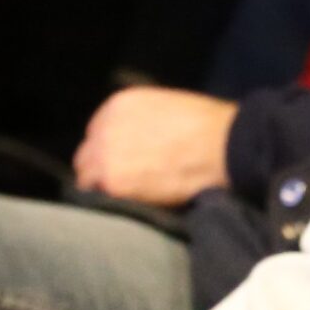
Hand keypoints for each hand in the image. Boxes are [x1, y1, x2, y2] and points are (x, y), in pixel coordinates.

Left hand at [73, 87, 237, 206]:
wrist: (222, 145)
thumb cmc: (206, 125)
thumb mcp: (165, 107)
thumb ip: (141, 121)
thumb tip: (139, 140)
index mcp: (118, 105)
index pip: (97, 132)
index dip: (109, 149)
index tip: (122, 162)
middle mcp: (105, 126)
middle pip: (87, 156)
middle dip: (101, 169)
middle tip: (123, 184)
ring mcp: (106, 155)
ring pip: (87, 178)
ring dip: (103, 188)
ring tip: (127, 198)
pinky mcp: (114, 182)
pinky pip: (99, 197)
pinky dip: (111, 203)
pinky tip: (131, 204)